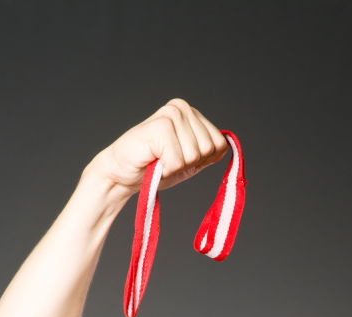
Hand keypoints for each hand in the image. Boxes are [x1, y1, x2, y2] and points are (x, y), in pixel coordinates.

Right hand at [86, 98, 229, 197]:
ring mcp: (172, 114)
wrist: (123, 174)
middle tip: (167, 161)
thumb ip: (208, 152)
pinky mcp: (161, 126)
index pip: (219, 144)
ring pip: (194, 155)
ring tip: (159, 160)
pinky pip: (178, 161)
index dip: (202, 160)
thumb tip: (229, 144)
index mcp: (192, 114)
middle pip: (208, 149)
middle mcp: (182, 108)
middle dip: (188, 164)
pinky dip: (166, 169)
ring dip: (175, 167)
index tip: (180, 159)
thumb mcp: (189, 161)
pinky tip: (152, 160)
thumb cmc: (154, 168)